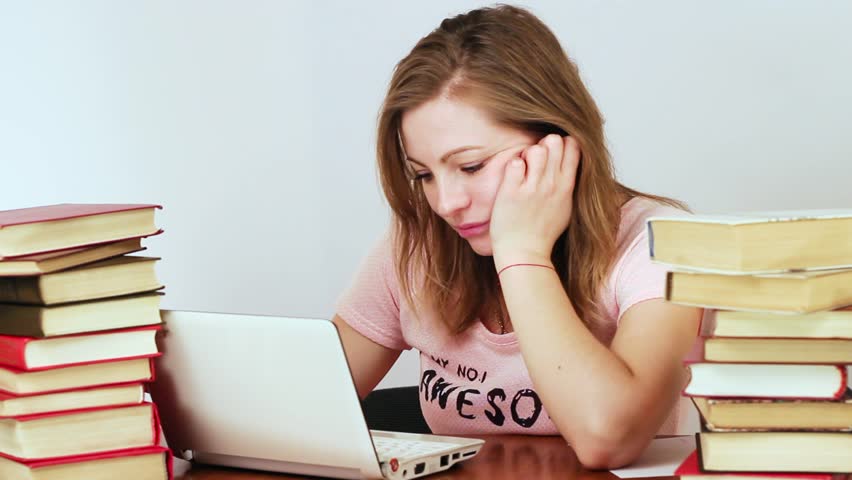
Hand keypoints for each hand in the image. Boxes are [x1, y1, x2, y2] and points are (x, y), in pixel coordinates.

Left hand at [489, 134, 579, 269]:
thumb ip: (568, 185)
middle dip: (544, 144)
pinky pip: (515, 163)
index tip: (553, 155)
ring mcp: (532, 188)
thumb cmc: (543, 233)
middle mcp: (552, 185)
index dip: (562, 144)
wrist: (524, 254)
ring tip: (523, 168)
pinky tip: (512, 177)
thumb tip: (570, 166)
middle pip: (554, 142)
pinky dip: (513, 166)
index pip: (573, 147)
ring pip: (535, 149)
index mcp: (566, 187)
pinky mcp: (512, 192)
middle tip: (536, 159)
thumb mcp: (565, 208)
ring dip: (527, 154)